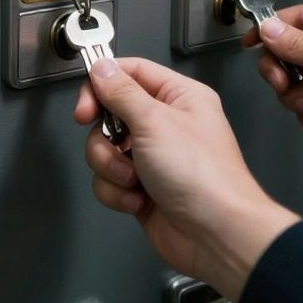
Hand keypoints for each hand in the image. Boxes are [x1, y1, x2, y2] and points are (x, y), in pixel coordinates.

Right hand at [74, 58, 298, 299]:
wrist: (216, 234)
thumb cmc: (202, 175)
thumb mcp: (155, 121)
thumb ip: (122, 92)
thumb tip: (101, 68)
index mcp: (179, 97)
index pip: (130, 73)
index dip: (102, 85)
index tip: (85, 105)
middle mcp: (166, 124)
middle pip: (111, 114)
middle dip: (104, 136)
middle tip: (111, 144)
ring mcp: (153, 158)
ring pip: (105, 150)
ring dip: (111, 167)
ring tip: (133, 179)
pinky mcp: (142, 188)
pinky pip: (109, 181)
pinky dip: (117, 192)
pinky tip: (138, 200)